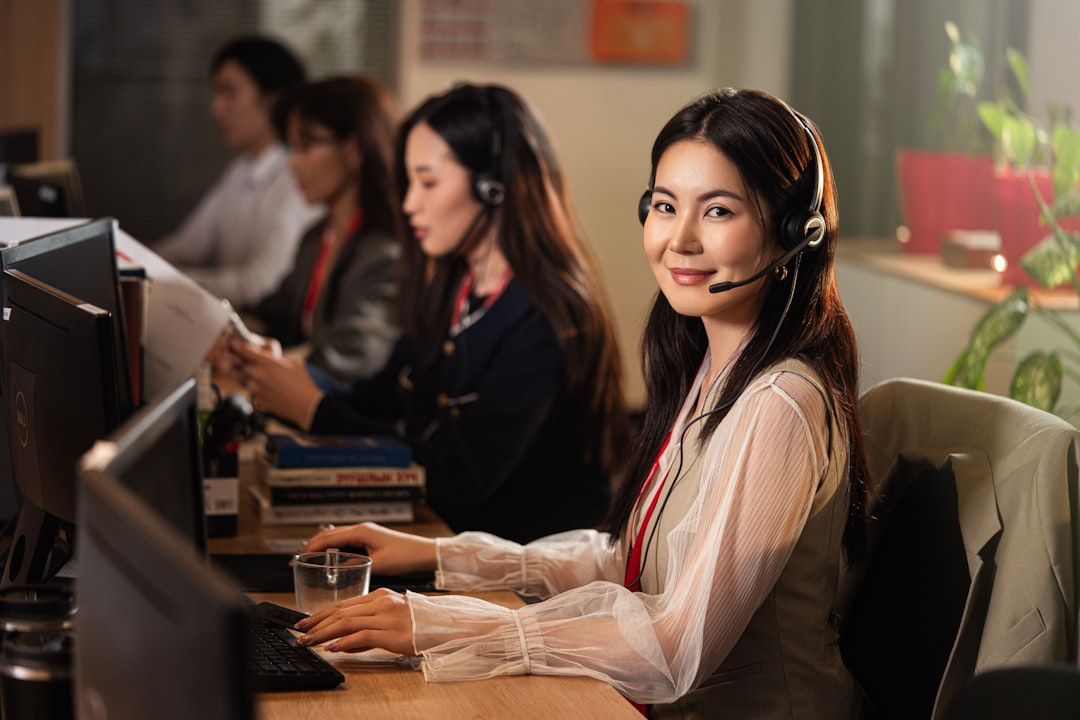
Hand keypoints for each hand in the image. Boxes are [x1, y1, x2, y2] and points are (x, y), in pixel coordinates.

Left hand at [231, 340, 319, 426]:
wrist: (306, 406)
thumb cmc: (303, 383)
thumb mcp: (293, 363)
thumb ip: (277, 359)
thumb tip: (269, 358)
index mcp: (267, 363)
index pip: (244, 350)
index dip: (237, 345)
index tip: (234, 344)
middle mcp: (258, 375)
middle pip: (239, 365)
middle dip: (239, 361)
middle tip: (243, 360)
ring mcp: (256, 389)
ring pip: (243, 379)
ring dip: (248, 376)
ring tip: (262, 377)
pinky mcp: (257, 400)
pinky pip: (252, 392)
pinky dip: (257, 389)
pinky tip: (270, 390)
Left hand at [294, 587, 413, 654]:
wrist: (448, 626)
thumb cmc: (422, 624)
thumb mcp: (392, 620)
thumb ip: (368, 629)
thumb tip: (344, 643)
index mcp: (380, 595)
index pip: (343, 604)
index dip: (320, 614)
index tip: (304, 623)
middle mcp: (381, 602)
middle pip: (340, 611)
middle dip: (316, 624)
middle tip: (299, 634)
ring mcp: (387, 616)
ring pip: (347, 622)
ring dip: (324, 633)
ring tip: (309, 642)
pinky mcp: (393, 632)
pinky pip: (362, 636)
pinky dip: (344, 642)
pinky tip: (333, 648)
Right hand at [302, 522, 436, 576]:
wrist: (425, 553)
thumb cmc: (406, 557)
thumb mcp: (379, 565)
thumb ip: (357, 567)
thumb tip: (338, 572)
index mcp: (361, 532)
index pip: (328, 537)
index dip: (311, 546)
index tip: (298, 556)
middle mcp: (362, 529)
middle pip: (330, 534)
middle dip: (313, 544)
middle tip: (299, 557)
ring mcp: (366, 532)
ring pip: (338, 536)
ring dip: (323, 544)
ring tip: (310, 556)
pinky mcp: (371, 538)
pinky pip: (347, 540)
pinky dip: (335, 546)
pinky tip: (332, 556)